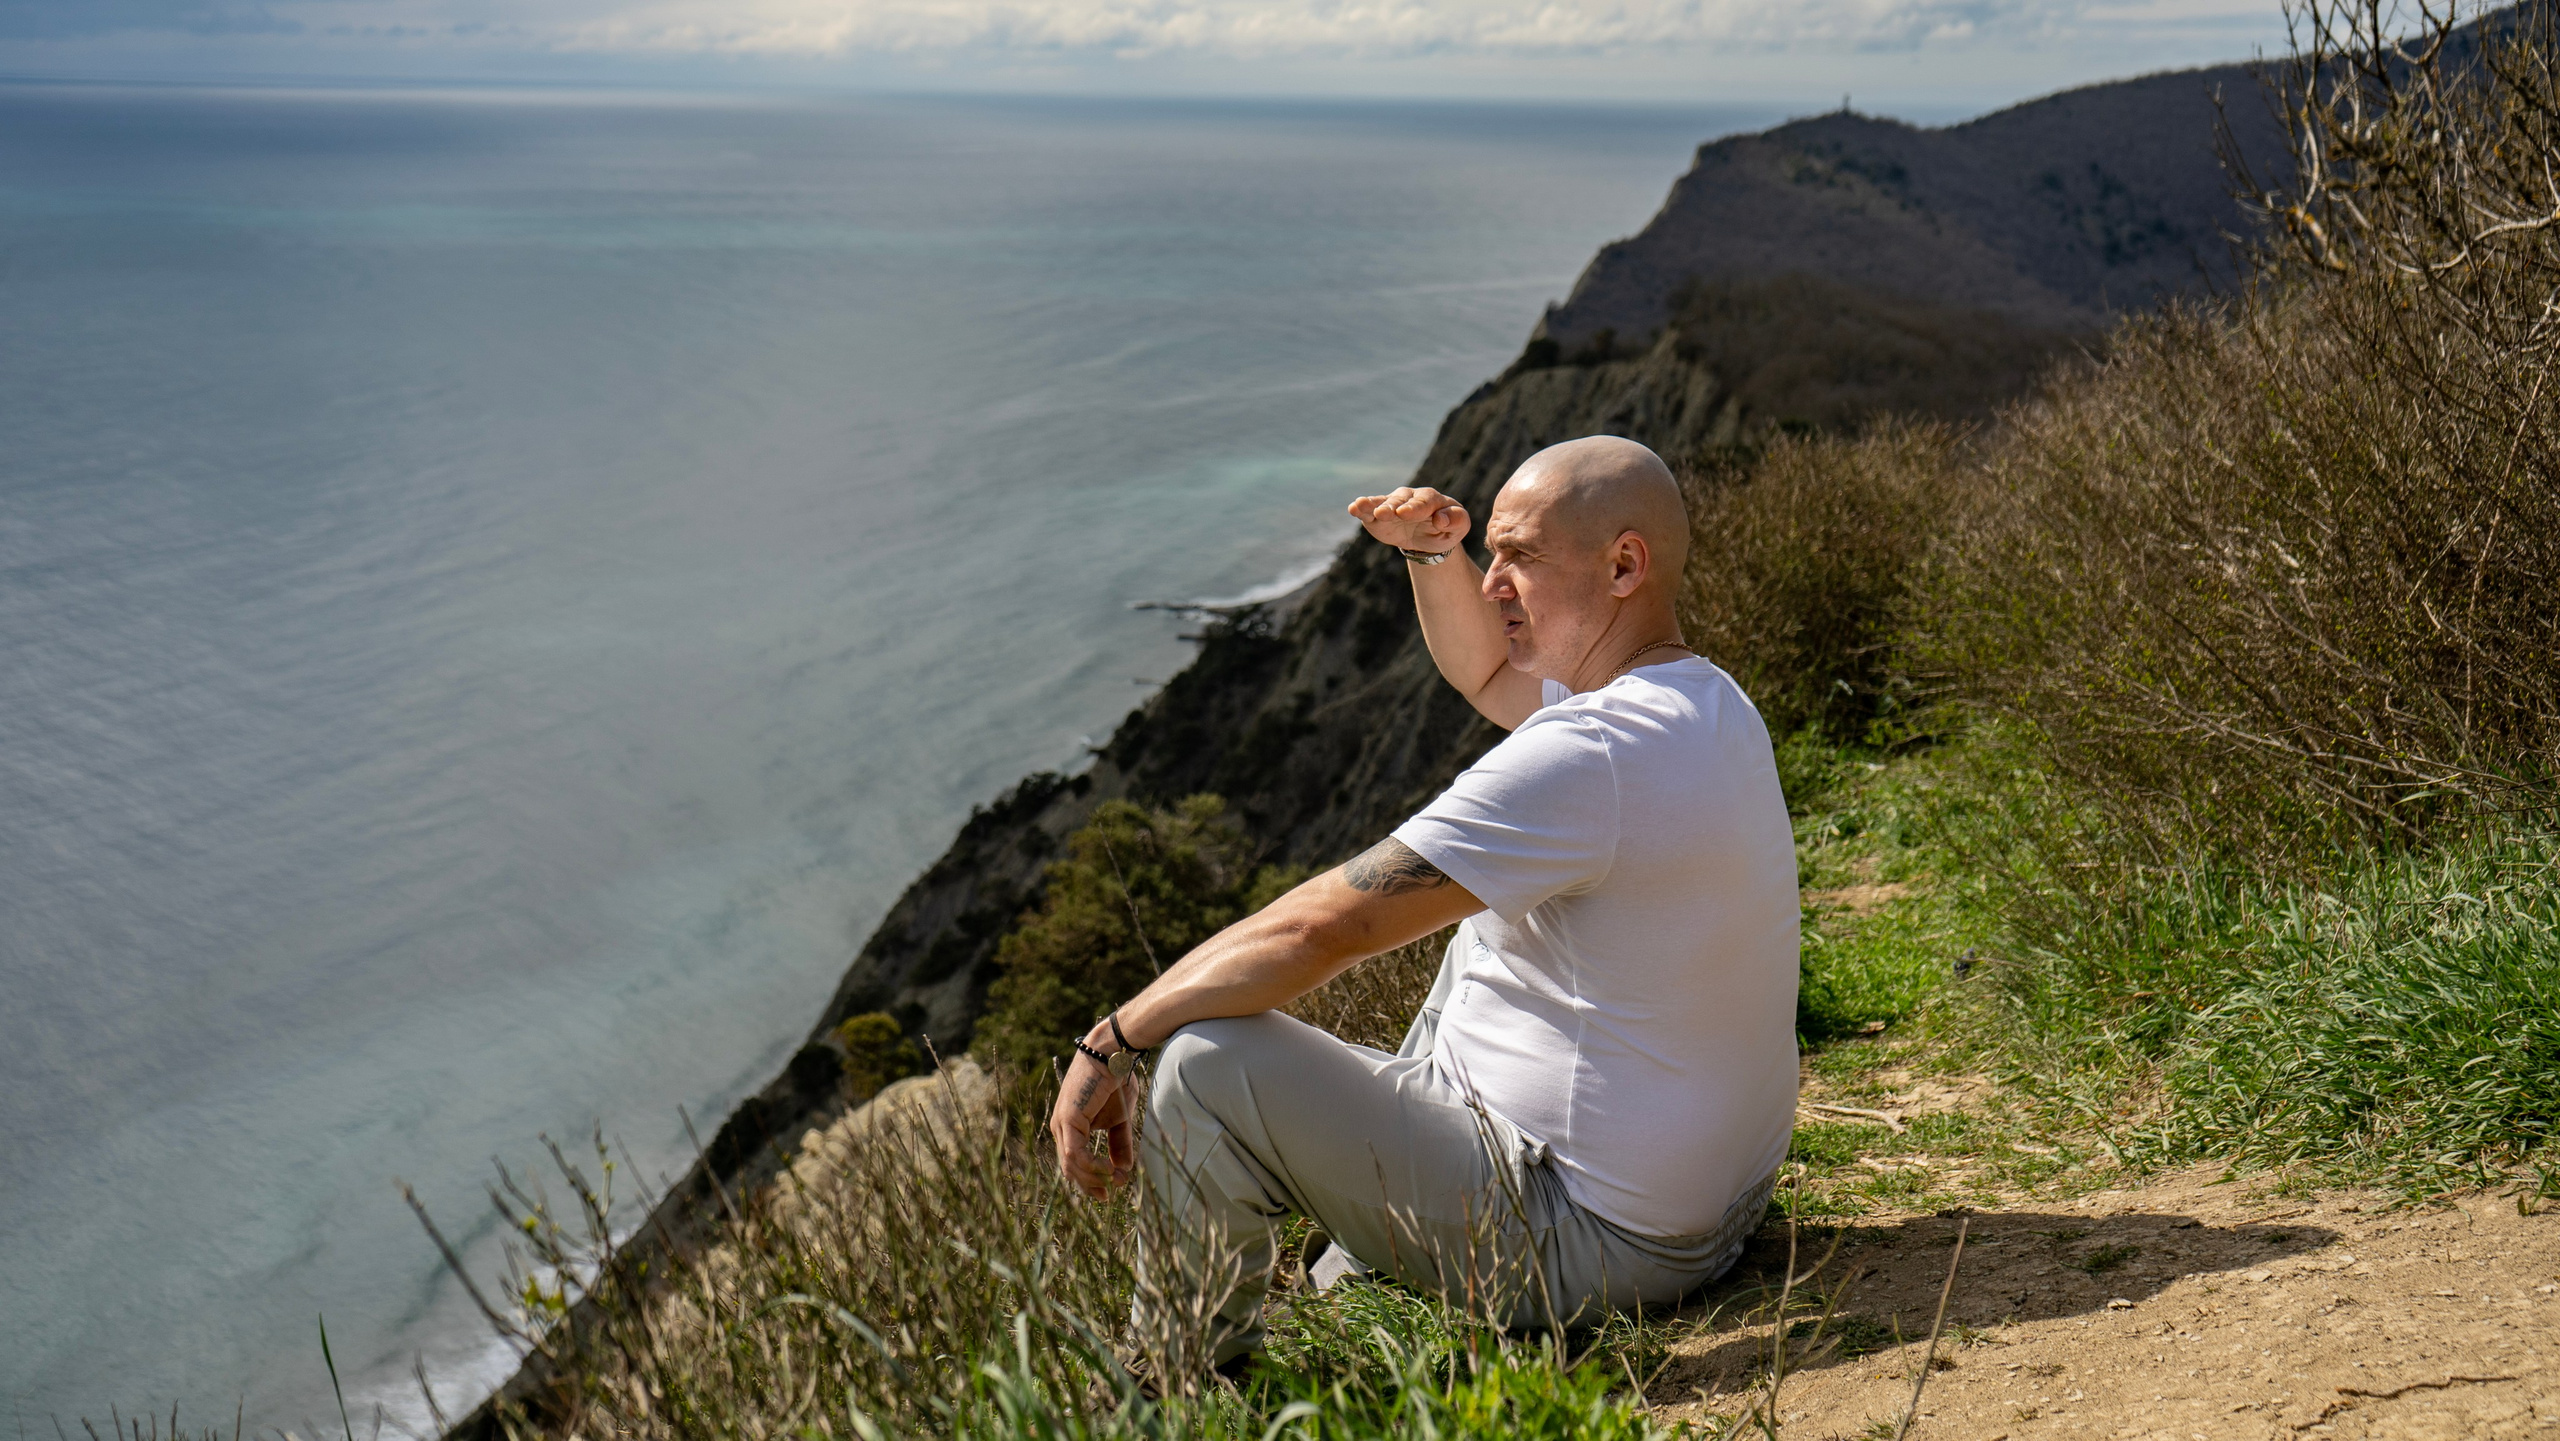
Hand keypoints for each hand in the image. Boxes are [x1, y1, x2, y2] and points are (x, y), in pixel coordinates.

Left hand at [1049, 1050, 1134, 1198]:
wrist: (1112, 1056)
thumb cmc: (1114, 1082)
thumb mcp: (1119, 1121)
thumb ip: (1119, 1145)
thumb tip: (1124, 1171)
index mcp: (1069, 1129)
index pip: (1073, 1165)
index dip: (1089, 1182)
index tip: (1107, 1193)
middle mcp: (1060, 1129)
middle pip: (1070, 1170)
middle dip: (1091, 1184)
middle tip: (1110, 1194)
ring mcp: (1061, 1124)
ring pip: (1072, 1165)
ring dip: (1094, 1177)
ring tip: (1116, 1179)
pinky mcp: (1068, 1119)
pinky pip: (1076, 1153)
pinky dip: (1092, 1165)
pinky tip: (1109, 1168)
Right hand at [1349, 486, 1468, 556]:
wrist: (1428, 536)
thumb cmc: (1447, 528)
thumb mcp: (1459, 527)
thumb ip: (1457, 521)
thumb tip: (1441, 519)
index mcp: (1431, 499)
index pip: (1423, 501)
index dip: (1415, 507)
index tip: (1405, 513)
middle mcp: (1409, 498)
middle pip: (1399, 501)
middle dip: (1392, 507)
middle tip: (1384, 514)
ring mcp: (1391, 505)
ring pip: (1381, 502)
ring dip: (1372, 505)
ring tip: (1360, 506)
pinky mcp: (1376, 515)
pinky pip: (1368, 510)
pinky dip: (1360, 508)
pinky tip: (1352, 508)